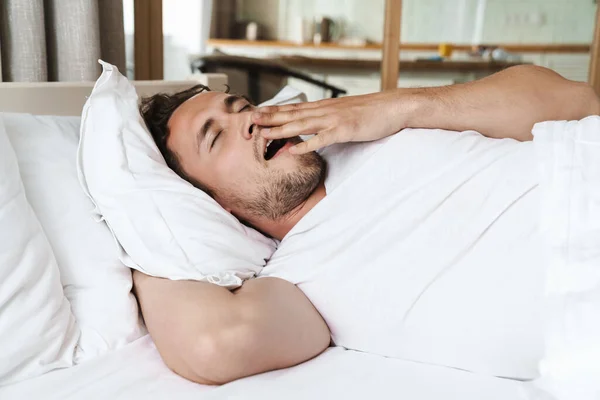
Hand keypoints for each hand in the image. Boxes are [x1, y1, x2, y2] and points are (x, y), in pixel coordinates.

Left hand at [252, 90, 409, 153]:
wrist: (395, 107)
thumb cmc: (373, 112)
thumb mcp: (347, 114)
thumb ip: (331, 120)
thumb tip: (319, 128)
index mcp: (326, 107)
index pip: (296, 108)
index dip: (276, 110)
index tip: (258, 112)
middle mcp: (326, 110)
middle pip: (293, 114)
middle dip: (271, 117)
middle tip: (250, 119)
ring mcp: (334, 119)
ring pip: (302, 124)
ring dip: (281, 129)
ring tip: (263, 133)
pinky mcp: (345, 129)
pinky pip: (322, 138)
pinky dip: (307, 144)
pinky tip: (293, 149)